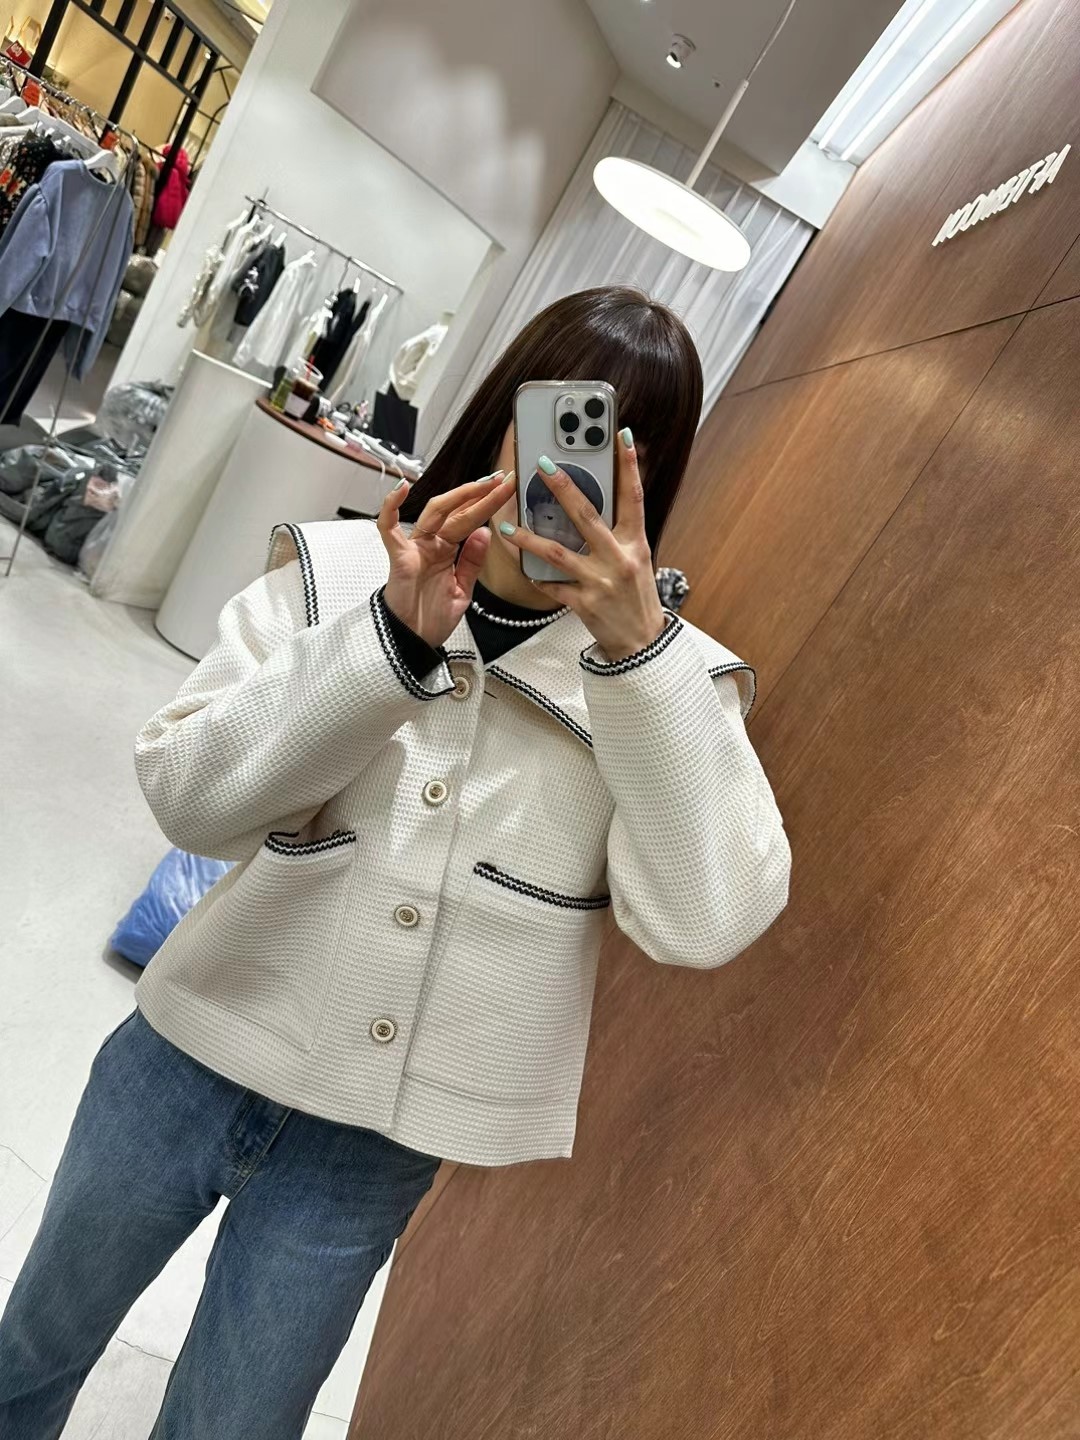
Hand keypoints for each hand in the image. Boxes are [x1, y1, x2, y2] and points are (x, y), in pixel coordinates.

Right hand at [378, 471, 515, 648]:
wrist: (413, 644)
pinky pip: (389, 529)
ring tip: (482, 483)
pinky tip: (401, 489)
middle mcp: (431, 544)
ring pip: (435, 513)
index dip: (488, 503)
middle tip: (503, 479)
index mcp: (446, 551)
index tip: (507, 487)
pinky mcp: (399, 558)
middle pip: (457, 511)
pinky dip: (391, 508)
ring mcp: (415, 548)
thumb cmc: (431, 619)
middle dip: (480, 494)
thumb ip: (472, 561)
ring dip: (459, 496)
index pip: (470, 520)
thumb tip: (486, 532)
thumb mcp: (463, 589)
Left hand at [498, 432, 666, 661]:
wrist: (642, 643)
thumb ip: (619, 533)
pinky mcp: (584, 603)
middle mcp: (619, 558)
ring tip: (508, 525)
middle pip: (588, 515)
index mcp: (635, 543)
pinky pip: (553, 586)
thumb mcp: (637, 559)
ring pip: (558, 552)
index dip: (628, 466)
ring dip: (530, 537)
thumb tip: (602, 500)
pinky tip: (524, 569)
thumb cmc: (637, 598)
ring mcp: (600, 581)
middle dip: (564, 488)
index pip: (633, 497)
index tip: (621, 437)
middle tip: (543, 466)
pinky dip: (537, 577)